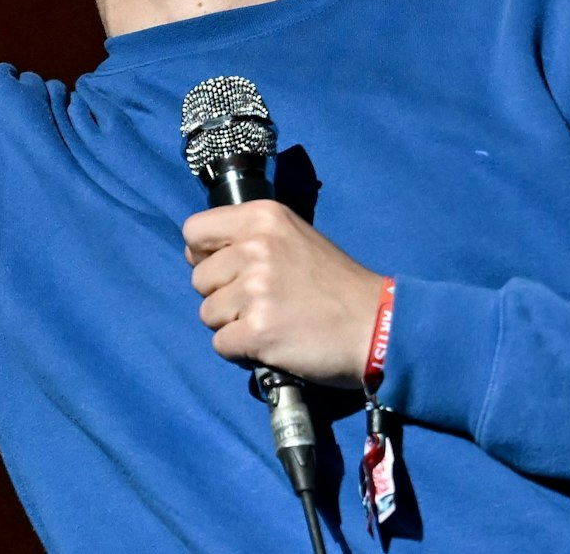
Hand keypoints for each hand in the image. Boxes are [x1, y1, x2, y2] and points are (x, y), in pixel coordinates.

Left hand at [183, 199, 384, 387]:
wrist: (376, 325)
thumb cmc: (335, 284)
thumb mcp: (294, 236)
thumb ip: (249, 238)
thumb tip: (201, 255)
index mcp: (262, 218)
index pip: (194, 230)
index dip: (203, 254)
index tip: (224, 269)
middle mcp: (255, 248)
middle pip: (198, 278)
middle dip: (222, 295)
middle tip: (260, 302)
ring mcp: (255, 290)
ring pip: (207, 313)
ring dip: (232, 325)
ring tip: (269, 322)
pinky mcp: (258, 331)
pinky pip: (221, 345)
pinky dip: (241, 351)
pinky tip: (270, 343)